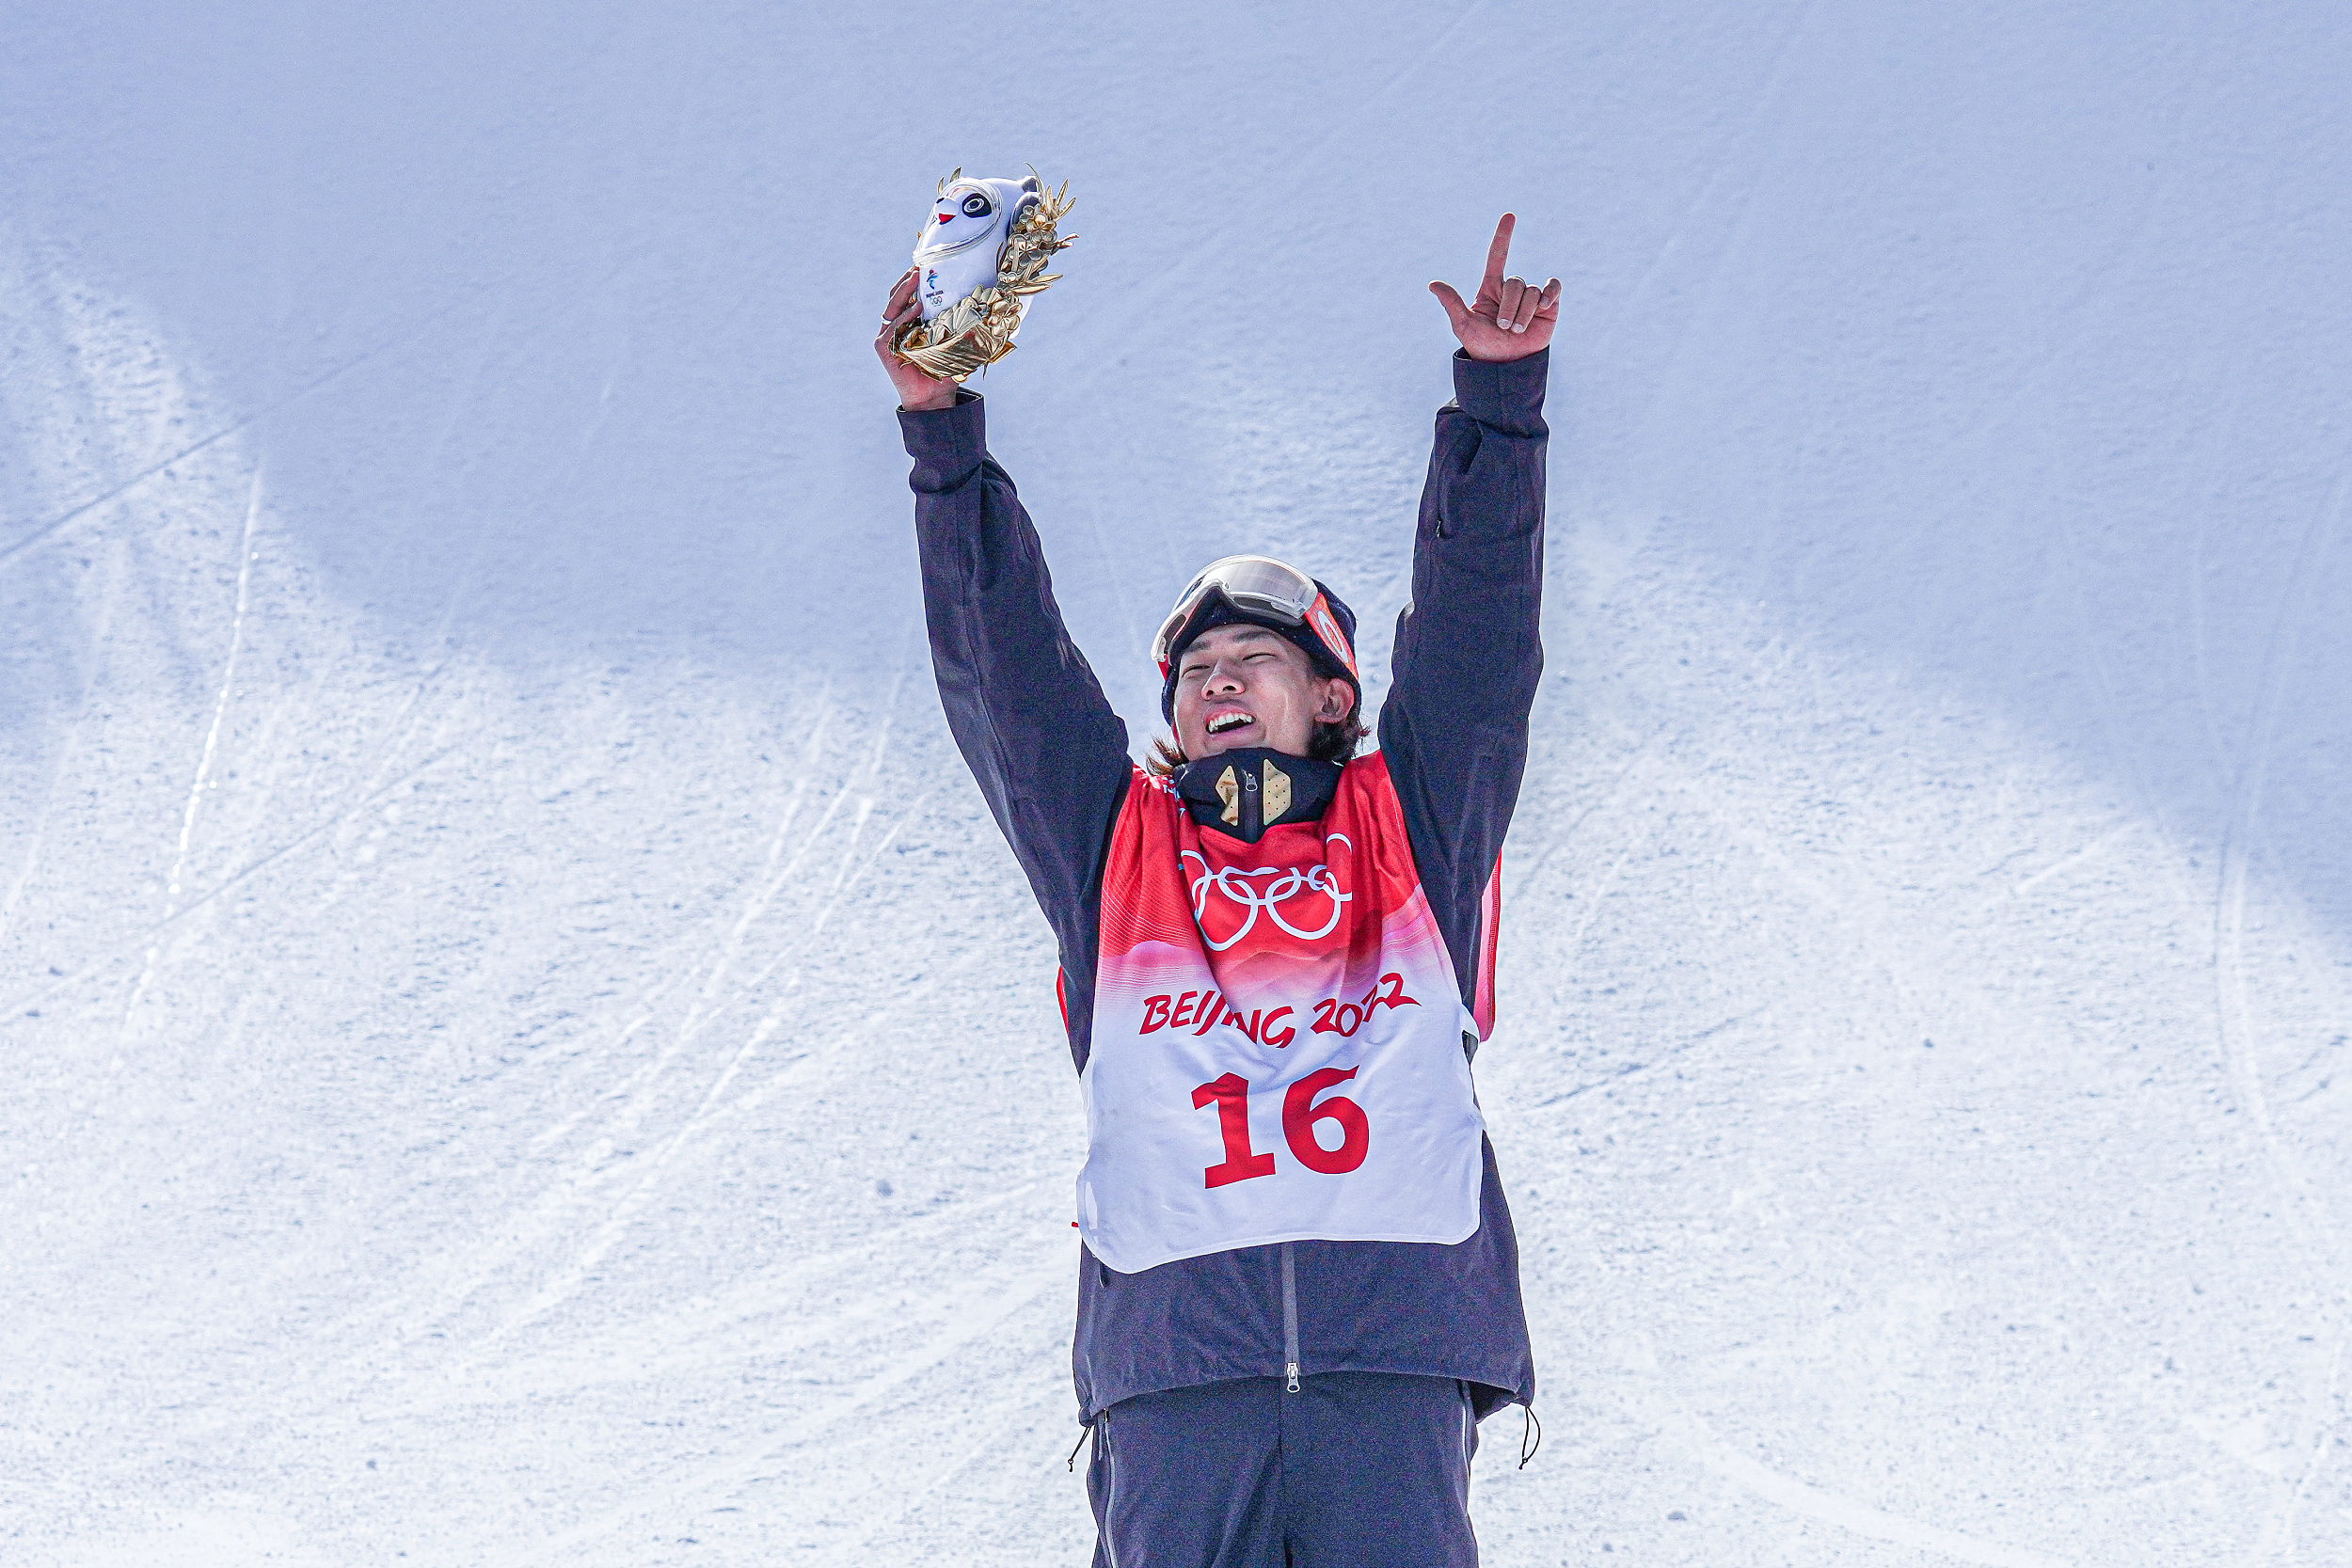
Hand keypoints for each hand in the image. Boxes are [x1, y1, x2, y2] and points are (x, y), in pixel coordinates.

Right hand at [876, 268, 957, 411]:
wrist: (934, 397)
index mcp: (909, 322)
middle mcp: (896, 326)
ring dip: (905, 290)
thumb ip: (960, 324)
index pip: (909, 295)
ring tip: (917, 277)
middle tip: (920, 265)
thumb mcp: (954, 341)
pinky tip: (916, 308)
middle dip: (908, 279)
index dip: (914, 279)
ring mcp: (887, 335)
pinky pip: (894, 327)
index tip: (927, 264)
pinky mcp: (884, 347)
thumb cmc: (945, 370)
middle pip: (898, 296)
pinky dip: (905, 317)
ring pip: (894, 306)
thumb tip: (985, 304)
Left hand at [1429, 214, 1560, 362]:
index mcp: (1490, 288)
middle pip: (1515, 282)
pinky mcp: (1548, 305)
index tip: (1509, 216)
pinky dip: (1549, 294)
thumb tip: (1432, 284)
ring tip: (1516, 331)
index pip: (1497, 256)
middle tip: (1503, 328)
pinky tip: (1544, 306)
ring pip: (1531, 291)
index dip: (1503, 236)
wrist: (1507, 366)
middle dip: (1509, 307)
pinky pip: (1552, 288)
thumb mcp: (1464, 325)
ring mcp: (1530, 296)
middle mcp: (1510, 289)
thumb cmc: (1483, 346)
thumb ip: (1452, 303)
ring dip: (1523, 314)